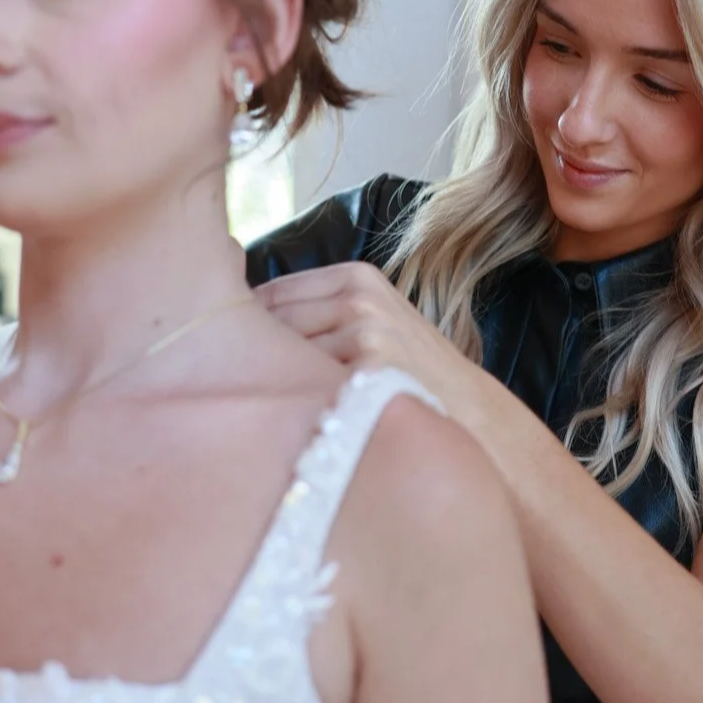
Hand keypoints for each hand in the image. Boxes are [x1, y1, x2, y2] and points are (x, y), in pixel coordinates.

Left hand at [254, 261, 483, 417]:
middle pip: (267, 324)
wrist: (471, 415)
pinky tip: (313, 425)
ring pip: (281, 359)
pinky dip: (300, 408)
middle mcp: (359, 297)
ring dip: (272, 388)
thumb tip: (237, 322)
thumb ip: (320, 315)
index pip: (269, 295)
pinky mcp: (371, 369)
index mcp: (355, 277)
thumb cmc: (409, 376)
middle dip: (251, 359)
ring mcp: (365, 330)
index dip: (244, 331)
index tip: (232, 358)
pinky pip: (308, 388)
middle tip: (246, 393)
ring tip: (287, 413)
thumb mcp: (374, 324)